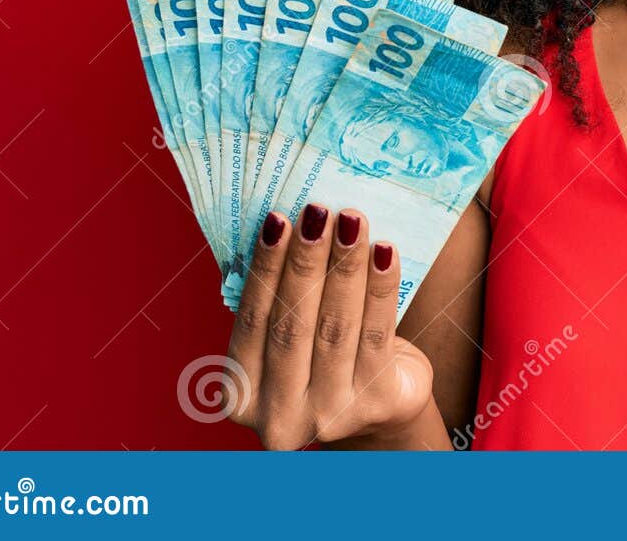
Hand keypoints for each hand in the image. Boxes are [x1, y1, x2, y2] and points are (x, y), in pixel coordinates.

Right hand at [225, 204, 434, 449]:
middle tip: (316, 210)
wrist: (380, 409)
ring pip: (336, 327)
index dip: (265, 268)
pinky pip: (377, 334)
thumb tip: (289, 225)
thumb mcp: (288, 343)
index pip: (251, 323)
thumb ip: (278, 302)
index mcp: (241, 396)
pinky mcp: (377, 403)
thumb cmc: (324, 360)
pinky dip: (381, 288)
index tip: (277, 219)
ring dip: (345, 266)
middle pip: (292, 324)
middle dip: (306, 261)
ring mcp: (330, 415)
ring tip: (352, 220)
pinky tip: (384, 251)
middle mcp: (279, 416)